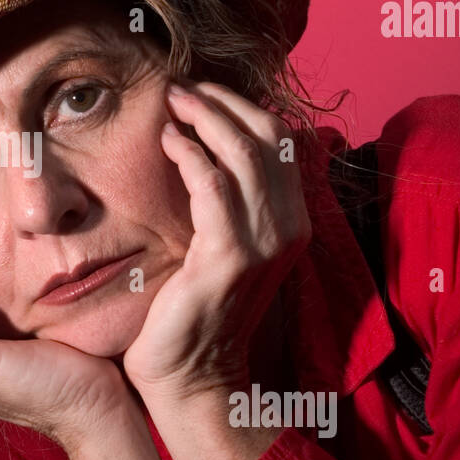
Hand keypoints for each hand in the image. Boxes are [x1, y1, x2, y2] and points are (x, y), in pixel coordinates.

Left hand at [122, 80, 311, 400]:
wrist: (190, 374)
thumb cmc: (196, 307)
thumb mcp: (222, 244)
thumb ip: (229, 200)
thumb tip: (210, 147)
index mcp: (292, 221)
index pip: (281, 140)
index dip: (242, 106)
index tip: (201, 90)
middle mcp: (288, 228)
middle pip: (267, 136)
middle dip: (222, 101)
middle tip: (181, 85)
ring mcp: (263, 242)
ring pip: (243, 152)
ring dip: (205, 117)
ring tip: (172, 101)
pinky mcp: (228, 256)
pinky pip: (212, 186)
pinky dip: (190, 155)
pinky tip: (168, 141)